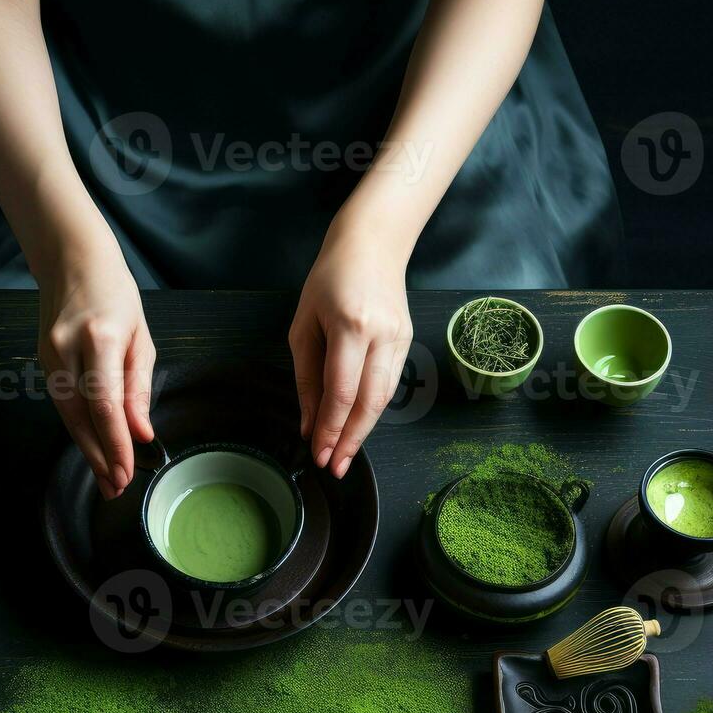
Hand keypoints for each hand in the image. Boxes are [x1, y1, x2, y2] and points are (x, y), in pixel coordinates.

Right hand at [36, 242, 156, 499]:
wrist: (71, 260)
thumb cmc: (115, 295)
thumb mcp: (140, 337)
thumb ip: (139, 387)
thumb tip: (142, 432)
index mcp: (99, 338)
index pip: (106, 403)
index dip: (115, 443)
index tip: (128, 471)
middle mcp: (67, 348)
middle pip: (80, 416)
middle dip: (100, 457)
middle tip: (116, 489)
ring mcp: (48, 354)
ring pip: (67, 414)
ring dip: (88, 450)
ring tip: (107, 479)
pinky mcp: (41, 359)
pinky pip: (62, 402)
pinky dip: (78, 428)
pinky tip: (93, 448)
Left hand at [289, 220, 412, 478]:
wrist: (373, 245)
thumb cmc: (329, 280)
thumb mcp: (304, 325)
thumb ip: (306, 377)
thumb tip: (308, 423)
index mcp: (350, 326)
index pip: (342, 391)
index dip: (329, 428)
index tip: (317, 454)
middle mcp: (381, 335)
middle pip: (370, 402)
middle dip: (350, 440)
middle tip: (333, 467)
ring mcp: (401, 339)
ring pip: (384, 398)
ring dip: (362, 431)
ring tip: (342, 454)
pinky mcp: (408, 342)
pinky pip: (388, 384)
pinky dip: (371, 409)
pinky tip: (355, 425)